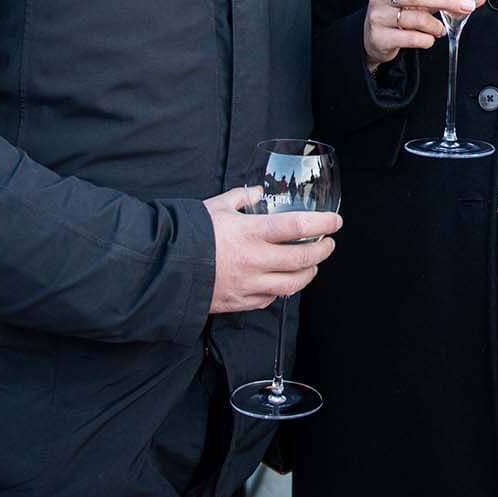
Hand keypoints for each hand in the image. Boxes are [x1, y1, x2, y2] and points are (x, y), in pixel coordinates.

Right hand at [202, 186, 342, 312]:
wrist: (161, 269)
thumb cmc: (188, 235)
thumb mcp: (215, 206)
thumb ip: (242, 197)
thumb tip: (258, 193)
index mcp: (250, 232)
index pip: (298, 226)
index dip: (323, 223)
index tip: (335, 221)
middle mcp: (254, 260)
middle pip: (303, 259)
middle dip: (323, 250)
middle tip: (328, 243)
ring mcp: (249, 285)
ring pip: (293, 284)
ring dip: (309, 274)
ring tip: (313, 265)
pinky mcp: (240, 302)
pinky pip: (270, 299)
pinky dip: (282, 290)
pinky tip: (283, 281)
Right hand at [363, 0, 480, 69]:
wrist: (376, 39)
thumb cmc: (401, 13)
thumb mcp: (420, 0)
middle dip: (444, 1)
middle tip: (465, 6)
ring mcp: (378, 17)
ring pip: (416, 20)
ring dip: (436, 26)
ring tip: (439, 28)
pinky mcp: (380, 38)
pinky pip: (411, 39)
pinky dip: (427, 40)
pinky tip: (428, 38)